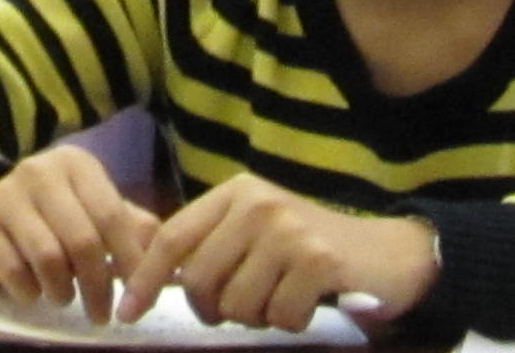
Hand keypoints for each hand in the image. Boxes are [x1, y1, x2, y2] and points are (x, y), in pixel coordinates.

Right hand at [0, 147, 161, 317]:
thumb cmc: (50, 219)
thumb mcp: (90, 213)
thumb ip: (130, 229)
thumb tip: (170, 261)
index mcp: (75, 165)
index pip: (113, 215)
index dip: (131, 262)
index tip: (139, 297)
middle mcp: (39, 170)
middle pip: (83, 240)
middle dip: (99, 287)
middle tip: (103, 315)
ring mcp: (4, 194)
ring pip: (49, 258)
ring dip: (63, 291)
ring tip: (65, 298)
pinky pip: (14, 271)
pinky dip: (30, 292)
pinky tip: (33, 291)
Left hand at [121, 176, 440, 332]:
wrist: (386, 253)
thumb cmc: (309, 247)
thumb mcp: (254, 231)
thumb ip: (209, 244)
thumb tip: (145, 274)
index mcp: (236, 193)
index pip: (173, 238)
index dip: (145, 277)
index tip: (128, 311)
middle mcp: (258, 204)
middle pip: (199, 279)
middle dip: (214, 309)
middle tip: (241, 308)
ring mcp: (289, 230)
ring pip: (238, 304)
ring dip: (257, 317)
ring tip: (281, 297)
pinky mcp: (319, 260)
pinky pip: (280, 316)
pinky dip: (291, 321)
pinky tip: (309, 302)